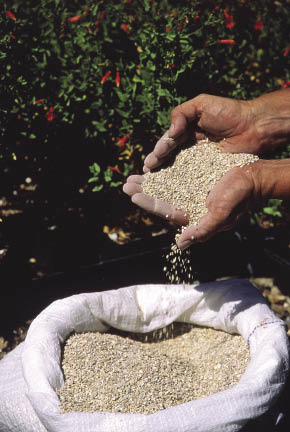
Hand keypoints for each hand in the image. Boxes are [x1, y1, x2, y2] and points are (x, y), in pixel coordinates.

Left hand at [123, 163, 257, 249]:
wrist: (253, 177)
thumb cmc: (241, 196)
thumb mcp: (223, 214)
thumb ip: (203, 229)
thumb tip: (180, 244)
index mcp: (194, 217)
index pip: (167, 211)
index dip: (150, 203)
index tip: (134, 195)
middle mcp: (189, 205)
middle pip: (161, 200)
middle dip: (143, 192)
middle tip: (126, 184)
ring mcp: (191, 191)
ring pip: (164, 188)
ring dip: (148, 183)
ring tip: (132, 177)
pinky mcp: (194, 178)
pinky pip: (174, 176)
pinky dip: (161, 172)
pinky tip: (150, 167)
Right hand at [143, 90, 289, 172]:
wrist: (253, 125)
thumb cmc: (228, 112)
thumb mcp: (201, 105)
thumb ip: (181, 114)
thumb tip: (169, 133)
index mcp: (186, 130)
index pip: (168, 142)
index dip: (158, 151)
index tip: (150, 160)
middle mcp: (190, 146)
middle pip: (170, 157)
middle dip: (157, 164)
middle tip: (146, 173)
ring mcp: (199, 159)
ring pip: (178, 168)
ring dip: (165, 175)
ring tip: (154, 181)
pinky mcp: (209, 170)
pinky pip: (194, 176)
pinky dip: (182, 182)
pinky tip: (173, 189)